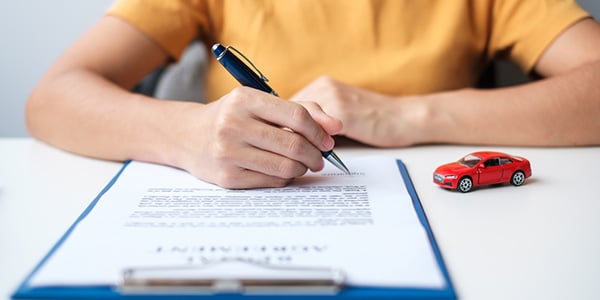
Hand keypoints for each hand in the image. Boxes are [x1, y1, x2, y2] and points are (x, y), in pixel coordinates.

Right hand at [178, 87, 341, 188]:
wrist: (189, 136)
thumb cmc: (233, 117)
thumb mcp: (261, 103)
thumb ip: (302, 110)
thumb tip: (336, 127)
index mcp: (244, 99)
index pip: (297, 116)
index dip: (319, 131)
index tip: (327, 141)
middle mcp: (233, 125)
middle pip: (294, 145)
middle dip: (316, 155)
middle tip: (319, 158)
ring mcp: (228, 153)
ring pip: (286, 167)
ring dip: (302, 169)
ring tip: (302, 164)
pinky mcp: (227, 178)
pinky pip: (272, 182)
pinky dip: (285, 179)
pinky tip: (282, 172)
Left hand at [290, 76, 426, 146]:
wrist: (405, 118)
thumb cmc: (374, 120)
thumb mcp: (341, 114)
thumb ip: (318, 120)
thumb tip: (291, 138)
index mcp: (322, 85)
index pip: (287, 107)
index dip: (282, 127)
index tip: (282, 144)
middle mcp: (324, 87)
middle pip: (288, 113)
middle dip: (286, 136)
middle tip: (288, 154)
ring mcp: (332, 98)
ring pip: (299, 123)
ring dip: (298, 142)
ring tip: (302, 158)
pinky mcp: (342, 113)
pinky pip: (315, 132)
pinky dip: (311, 146)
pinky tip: (315, 158)